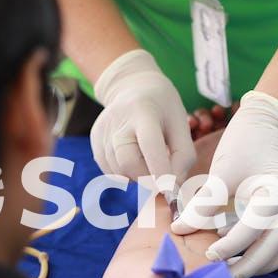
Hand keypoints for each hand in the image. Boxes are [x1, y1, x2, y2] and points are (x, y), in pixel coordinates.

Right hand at [91, 50, 195, 182]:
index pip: (150, 145)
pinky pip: (109, 170)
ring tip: (149, 163)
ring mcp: (103, 130)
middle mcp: (118, 120)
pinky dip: (125, 174)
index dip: (161, 171)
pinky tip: (135, 161)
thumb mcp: (182, 125)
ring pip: (118, 171)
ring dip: (138, 178)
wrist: (134, 88)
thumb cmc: (164, 110)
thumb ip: (183, 157)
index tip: (171, 189)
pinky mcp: (94, 140)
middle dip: (148, 179)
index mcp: (144, 111)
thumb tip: (172, 188)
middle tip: (161, 179)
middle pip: (128, 162)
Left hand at [172, 91, 277, 277]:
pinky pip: (277, 248)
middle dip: (246, 267)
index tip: (207, 255)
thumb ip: (204, 203)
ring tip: (227, 273)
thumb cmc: (243, 145)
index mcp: (277, 194)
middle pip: (274, 250)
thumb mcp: (222, 172)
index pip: (254, 229)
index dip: (230, 246)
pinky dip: (260, 258)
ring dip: (255, 266)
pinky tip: (236, 258)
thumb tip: (180, 229)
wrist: (264, 129)